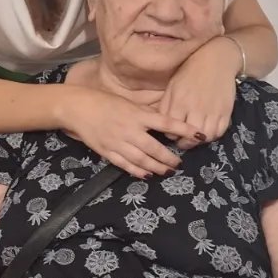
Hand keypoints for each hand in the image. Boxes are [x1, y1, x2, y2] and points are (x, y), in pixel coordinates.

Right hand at [65, 87, 197, 178]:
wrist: (77, 108)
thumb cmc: (104, 102)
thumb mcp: (128, 103)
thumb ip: (145, 114)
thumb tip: (165, 124)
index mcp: (137, 115)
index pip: (166, 123)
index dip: (184, 130)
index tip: (199, 136)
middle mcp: (130, 130)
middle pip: (155, 148)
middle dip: (169, 158)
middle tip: (179, 164)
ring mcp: (118, 142)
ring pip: (142, 160)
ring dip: (156, 168)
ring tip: (166, 172)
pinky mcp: (107, 152)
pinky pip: (125, 165)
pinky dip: (138, 171)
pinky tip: (147, 175)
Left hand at [157, 36, 241, 147]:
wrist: (217, 58)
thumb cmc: (190, 71)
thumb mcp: (172, 86)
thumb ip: (166, 105)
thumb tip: (161, 123)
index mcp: (179, 102)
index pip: (171, 129)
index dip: (170, 134)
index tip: (171, 133)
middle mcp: (196, 109)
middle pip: (188, 138)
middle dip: (184, 143)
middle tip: (182, 141)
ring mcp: (213, 111)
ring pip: (205, 137)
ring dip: (199, 141)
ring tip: (195, 138)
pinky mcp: (226, 111)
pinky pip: (219, 132)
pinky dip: (213, 135)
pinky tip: (207, 131)